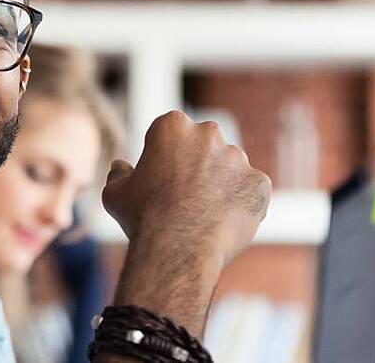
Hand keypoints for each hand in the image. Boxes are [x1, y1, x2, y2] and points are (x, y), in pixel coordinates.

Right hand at [102, 110, 270, 270]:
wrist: (178, 249)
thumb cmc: (142, 217)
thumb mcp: (115, 193)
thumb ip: (118, 174)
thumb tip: (120, 167)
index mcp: (172, 126)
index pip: (171, 133)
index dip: (164, 156)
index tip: (161, 177)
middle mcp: (209, 133)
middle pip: (204, 145)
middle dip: (197, 163)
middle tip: (184, 195)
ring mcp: (238, 158)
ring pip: (229, 167)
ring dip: (220, 183)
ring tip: (203, 215)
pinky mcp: (260, 183)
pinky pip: (250, 190)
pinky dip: (240, 203)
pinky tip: (222, 222)